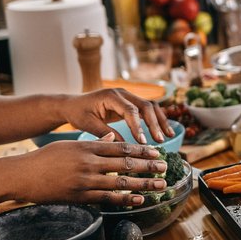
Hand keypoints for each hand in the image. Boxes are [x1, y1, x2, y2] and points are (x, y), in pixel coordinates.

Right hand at [7, 135, 171, 208]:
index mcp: (88, 147)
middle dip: (148, 165)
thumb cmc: (45, 159)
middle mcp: (90, 162)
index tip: (156, 152)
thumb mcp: (70, 145)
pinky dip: (126, 199)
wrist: (22, 175)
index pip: (121, 147)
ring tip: (160, 185)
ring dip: (144, 183)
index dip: (141, 150)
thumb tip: (112, 138)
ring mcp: (86, 180)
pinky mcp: (80, 196)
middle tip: (165, 167)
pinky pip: (108, 198)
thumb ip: (93, 143)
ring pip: (121, 181)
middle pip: (126, 163)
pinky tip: (140, 199)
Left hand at [56, 88, 172, 143]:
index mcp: (111, 96)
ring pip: (150, 106)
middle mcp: (122, 93)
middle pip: (145, 106)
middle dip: (154, 124)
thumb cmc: (78, 113)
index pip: (130, 110)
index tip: (142, 142)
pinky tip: (163, 131)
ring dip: (160, 120)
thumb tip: (124, 147)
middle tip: (159, 140)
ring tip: (168, 136)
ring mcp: (128, 96)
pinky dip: (156, 119)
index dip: (138, 126)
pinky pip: (147, 109)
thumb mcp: (88, 125)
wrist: (72, 104)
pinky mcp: (130, 102)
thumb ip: (106, 134)